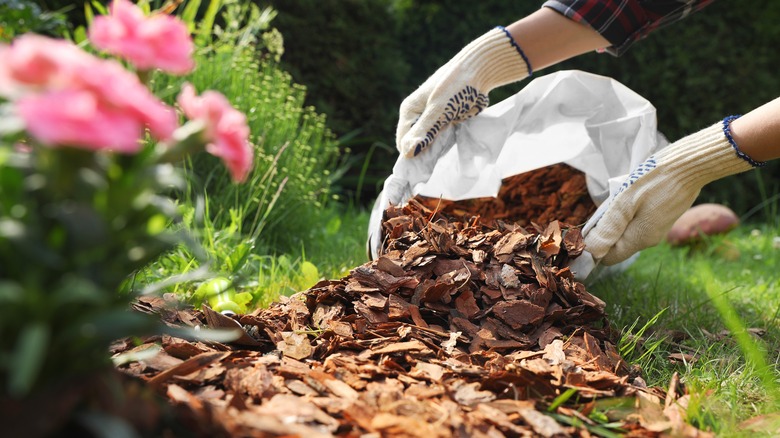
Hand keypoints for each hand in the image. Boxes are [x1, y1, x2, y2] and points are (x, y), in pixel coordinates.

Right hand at [396, 27, 530, 157]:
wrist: (478, 72)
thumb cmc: (455, 87)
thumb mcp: (438, 110)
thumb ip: (424, 131)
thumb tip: (407, 153)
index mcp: (409, 110)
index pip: (403, 140)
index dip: (410, 154)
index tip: (422, 169)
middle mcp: (418, 115)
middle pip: (414, 142)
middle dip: (422, 154)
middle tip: (434, 165)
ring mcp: (432, 119)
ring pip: (428, 142)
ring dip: (434, 151)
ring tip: (442, 158)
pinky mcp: (446, 121)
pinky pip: (442, 138)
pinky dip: (444, 145)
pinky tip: (450, 151)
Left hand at [584, 118, 761, 264]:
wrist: (690, 164)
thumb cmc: (655, 180)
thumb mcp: (625, 202)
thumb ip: (608, 228)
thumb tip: (592, 252)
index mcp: (640, 239)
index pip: (608, 257)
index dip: (593, 248)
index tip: (585, 230)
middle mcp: (649, 239)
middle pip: (616, 245)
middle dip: (603, 233)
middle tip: (600, 210)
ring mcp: (657, 229)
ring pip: (626, 233)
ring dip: (615, 222)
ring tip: (614, 201)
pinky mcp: (661, 217)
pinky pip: (636, 222)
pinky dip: (627, 215)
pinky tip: (627, 198)